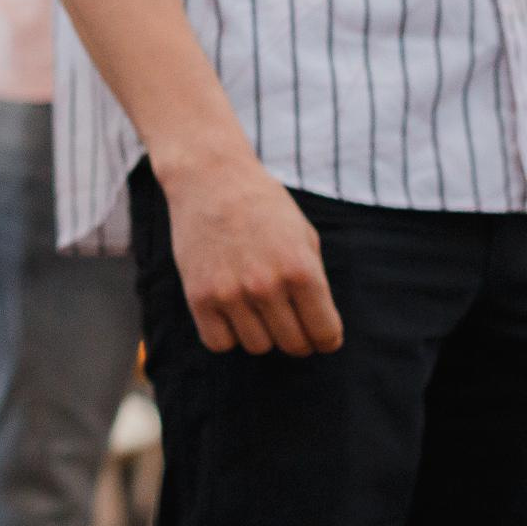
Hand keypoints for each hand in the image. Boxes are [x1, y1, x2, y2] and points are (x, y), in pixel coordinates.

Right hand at [159, 153, 343, 356]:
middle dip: (298, 339)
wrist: (210, 178)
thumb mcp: (304, 236)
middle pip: (293, 345)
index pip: (325, 334)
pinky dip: (229, 335)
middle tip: (290, 321)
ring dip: (263, 334)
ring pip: (258, 347)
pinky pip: (220, 343)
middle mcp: (267, 286)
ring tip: (258, 308)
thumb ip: (315, 282)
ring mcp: (230, 294)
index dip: (327, 338)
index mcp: (301, 270)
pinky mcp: (199, 297)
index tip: (321, 335)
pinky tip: (232, 313)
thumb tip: (321, 328)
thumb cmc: (263, 205)